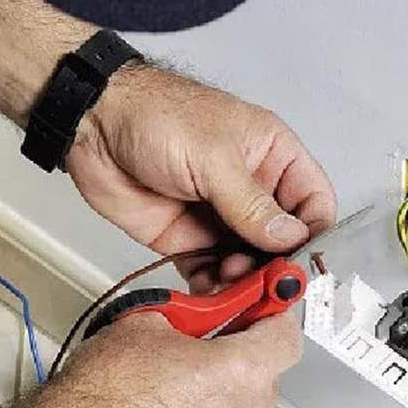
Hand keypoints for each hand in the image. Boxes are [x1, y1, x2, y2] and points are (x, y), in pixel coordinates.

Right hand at [33, 311, 301, 407]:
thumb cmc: (100, 396)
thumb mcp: (144, 323)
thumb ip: (190, 319)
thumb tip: (196, 319)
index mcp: (239, 372)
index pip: (286, 337)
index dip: (271, 320)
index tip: (260, 316)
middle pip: (262, 382)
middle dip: (236, 366)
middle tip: (196, 358)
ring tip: (170, 402)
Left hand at [67, 64, 336, 291]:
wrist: (93, 127)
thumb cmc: (155, 116)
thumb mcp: (213, 158)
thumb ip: (252, 204)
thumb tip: (289, 238)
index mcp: (271, 155)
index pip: (313, 201)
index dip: (313, 234)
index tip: (302, 262)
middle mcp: (250, 189)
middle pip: (281, 241)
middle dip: (275, 265)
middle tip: (263, 282)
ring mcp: (219, 217)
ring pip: (248, 262)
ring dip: (244, 280)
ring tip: (230, 282)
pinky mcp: (187, 239)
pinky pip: (210, 273)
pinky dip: (213, 288)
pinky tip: (209, 291)